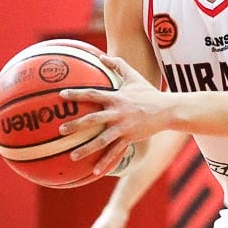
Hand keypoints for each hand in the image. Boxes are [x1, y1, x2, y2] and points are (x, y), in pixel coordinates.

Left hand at [60, 55, 169, 176]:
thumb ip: (118, 64)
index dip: (77, 95)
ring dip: (86, 149)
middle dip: (76, 125)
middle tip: (61, 130)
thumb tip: (102, 55)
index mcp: (116, 98)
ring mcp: (123, 128)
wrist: (167, 110)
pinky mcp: (130, 138)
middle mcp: (117, 113)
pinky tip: (95, 171)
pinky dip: (105, 162)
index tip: (62, 96)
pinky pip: (115, 152)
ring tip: (72, 156)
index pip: (93, 95)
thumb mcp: (134, 76)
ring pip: (102, 141)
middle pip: (93, 120)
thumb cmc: (149, 92)